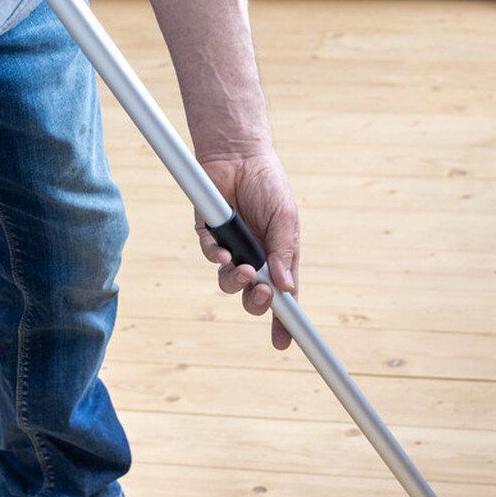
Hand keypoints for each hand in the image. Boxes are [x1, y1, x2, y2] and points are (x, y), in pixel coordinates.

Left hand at [196, 151, 299, 350]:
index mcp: (277, 259)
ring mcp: (230, 250)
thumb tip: (287, 288)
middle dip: (257, 303)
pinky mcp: (209, 236)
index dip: (284, 322)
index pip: (283, 298)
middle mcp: (254, 259)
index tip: (285, 342)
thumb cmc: (268, 185)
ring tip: (242, 268)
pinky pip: (211, 257)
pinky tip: (222, 253)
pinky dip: (216, 258)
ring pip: (228, 283)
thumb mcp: (286, 219)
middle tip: (261, 293)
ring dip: (235, 282)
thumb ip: (285, 253)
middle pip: (253, 299)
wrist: (239, 154)